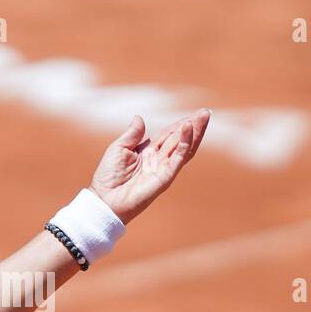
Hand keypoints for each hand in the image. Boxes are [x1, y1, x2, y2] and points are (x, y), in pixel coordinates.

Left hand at [89, 109, 210, 223]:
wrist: (105, 199)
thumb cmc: (108, 177)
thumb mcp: (118, 148)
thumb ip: (132, 134)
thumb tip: (139, 117)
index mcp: (147, 152)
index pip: (168, 135)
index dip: (179, 125)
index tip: (191, 115)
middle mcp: (158, 160)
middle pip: (179, 140)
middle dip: (193, 126)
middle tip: (205, 112)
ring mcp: (164, 168)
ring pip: (184, 147)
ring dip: (195, 132)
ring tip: (204, 117)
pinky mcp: (166, 176)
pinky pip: (178, 157)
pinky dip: (185, 142)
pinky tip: (189, 128)